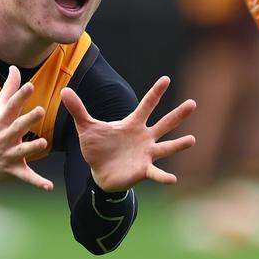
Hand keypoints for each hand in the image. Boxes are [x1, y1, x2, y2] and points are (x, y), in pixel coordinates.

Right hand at [0, 65, 53, 190]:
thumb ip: (9, 88)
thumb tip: (15, 67)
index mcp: (2, 121)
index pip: (11, 106)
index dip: (20, 96)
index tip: (30, 86)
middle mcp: (4, 136)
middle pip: (16, 127)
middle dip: (27, 120)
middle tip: (40, 111)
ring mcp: (8, 153)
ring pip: (21, 151)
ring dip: (31, 148)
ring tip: (42, 144)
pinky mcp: (13, 169)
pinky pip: (26, 176)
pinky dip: (37, 182)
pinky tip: (49, 186)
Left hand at [60, 76, 195, 191]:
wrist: (98, 173)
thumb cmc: (97, 148)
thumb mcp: (86, 127)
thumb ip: (78, 109)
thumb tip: (64, 90)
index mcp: (132, 124)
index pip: (146, 105)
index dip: (155, 93)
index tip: (166, 79)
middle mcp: (144, 137)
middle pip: (164, 124)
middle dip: (178, 114)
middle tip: (193, 103)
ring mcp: (146, 154)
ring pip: (166, 147)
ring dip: (178, 144)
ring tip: (192, 140)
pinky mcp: (142, 170)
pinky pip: (155, 173)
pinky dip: (163, 176)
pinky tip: (172, 179)